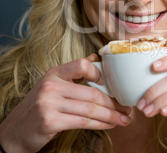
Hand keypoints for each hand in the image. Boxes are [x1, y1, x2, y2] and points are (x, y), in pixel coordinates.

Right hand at [0, 54, 131, 152]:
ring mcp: (49, 104)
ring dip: (111, 116)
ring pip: (91, 109)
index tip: (113, 85)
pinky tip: (110, 125)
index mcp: (54, 74)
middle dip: (114, 103)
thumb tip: (95, 58)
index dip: (100, 73)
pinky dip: (100, 124)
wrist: (13, 133)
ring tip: (124, 119)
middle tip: (127, 109)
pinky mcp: (50, 121)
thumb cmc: (37, 108)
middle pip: (92, 93)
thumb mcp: (51, 86)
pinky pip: (83, 122)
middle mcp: (51, 86)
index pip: (82, 64)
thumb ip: (73, 74)